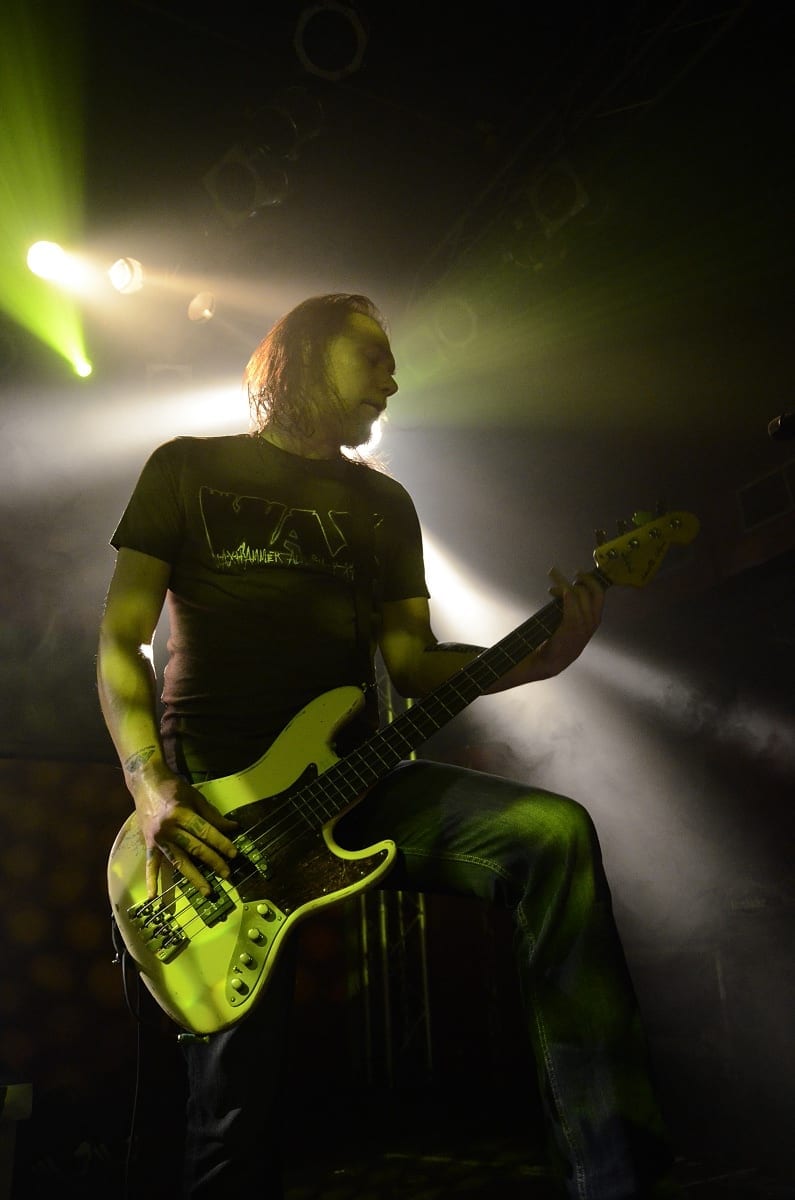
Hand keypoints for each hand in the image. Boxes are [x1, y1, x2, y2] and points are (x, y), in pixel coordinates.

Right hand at [131, 766, 238, 897]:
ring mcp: (157, 838)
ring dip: (193, 877)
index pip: (205, 832)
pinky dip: (152, 880)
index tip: (234, 854)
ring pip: (177, 861)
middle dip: (212, 861)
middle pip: (194, 848)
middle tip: (227, 874)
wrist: (145, 782)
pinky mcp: (149, 844)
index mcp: (180, 813)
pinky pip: (151, 864)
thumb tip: (232, 827)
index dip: (221, 843)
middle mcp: (168, 828)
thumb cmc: (173, 787)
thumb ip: (212, 815)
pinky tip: (154, 896)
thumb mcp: (195, 797)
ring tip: (206, 890)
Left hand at [535, 566, 604, 676]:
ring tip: (554, 583)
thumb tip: (564, 590)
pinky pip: (571, 607)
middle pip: (594, 593)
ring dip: (566, 586)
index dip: (590, 581)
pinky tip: (556, 591)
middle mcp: (592, 622)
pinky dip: (565, 597)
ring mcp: (584, 626)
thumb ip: (571, 608)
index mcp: (594, 621)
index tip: (578, 574)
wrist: (550, 661)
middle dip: (585, 580)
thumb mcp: (570, 624)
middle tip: (572, 575)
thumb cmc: (558, 641)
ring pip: (580, 597)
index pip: (599, 595)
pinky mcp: (571, 629)